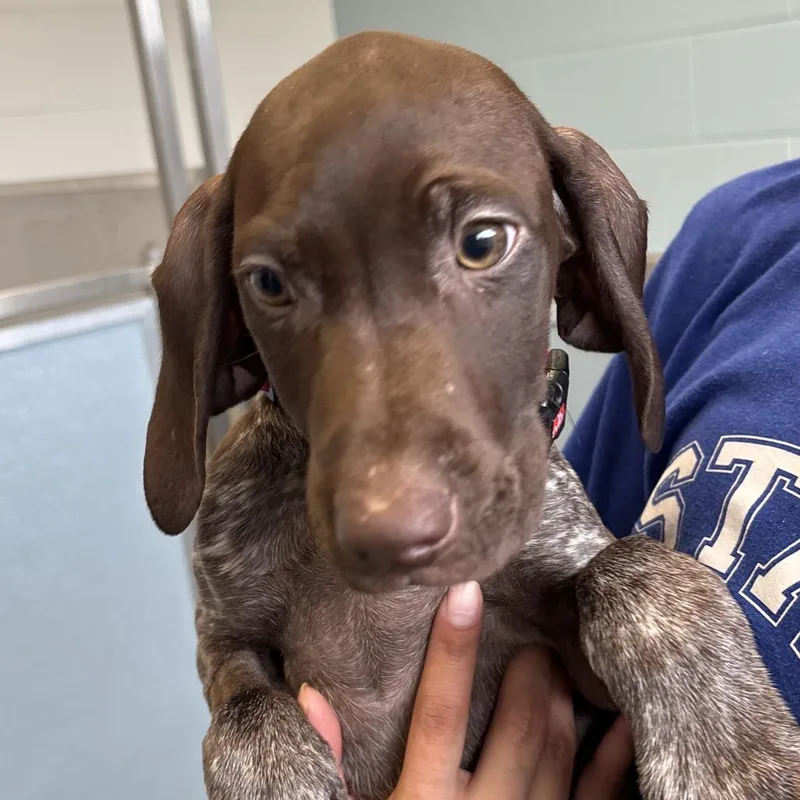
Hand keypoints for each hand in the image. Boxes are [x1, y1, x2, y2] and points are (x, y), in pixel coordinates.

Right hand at [299, 582, 633, 798]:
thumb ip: (327, 767)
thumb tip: (311, 696)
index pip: (440, 713)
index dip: (452, 651)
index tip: (464, 591)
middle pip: (517, 730)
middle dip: (529, 674)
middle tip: (530, 642)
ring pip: (558, 756)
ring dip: (562, 703)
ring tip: (558, 665)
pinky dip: (612, 759)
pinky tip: (620, 720)